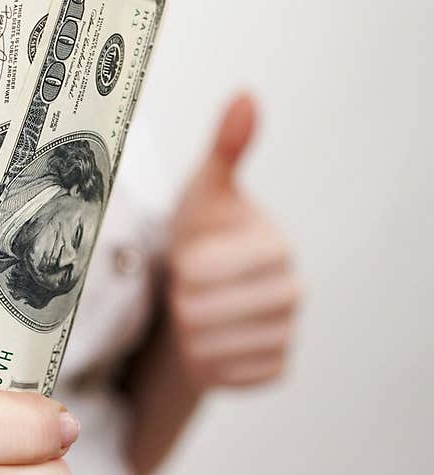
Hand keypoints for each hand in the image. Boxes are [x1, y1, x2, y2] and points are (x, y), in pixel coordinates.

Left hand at [164, 91, 303, 390]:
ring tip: (196, 310)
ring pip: (206, 351)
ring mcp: (287, 336)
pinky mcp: (274, 371)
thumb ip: (225, 147)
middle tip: (187, 286)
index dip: (180, 267)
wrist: (200, 288)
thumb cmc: (202, 231)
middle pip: (199, 314)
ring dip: (186, 334)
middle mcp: (293, 293)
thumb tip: (246, 95)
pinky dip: (203, 366)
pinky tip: (211, 340)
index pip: (201, 272)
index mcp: (277, 247)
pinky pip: (221, 379)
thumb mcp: (204, 189)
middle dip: (180, 300)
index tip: (187, 257)